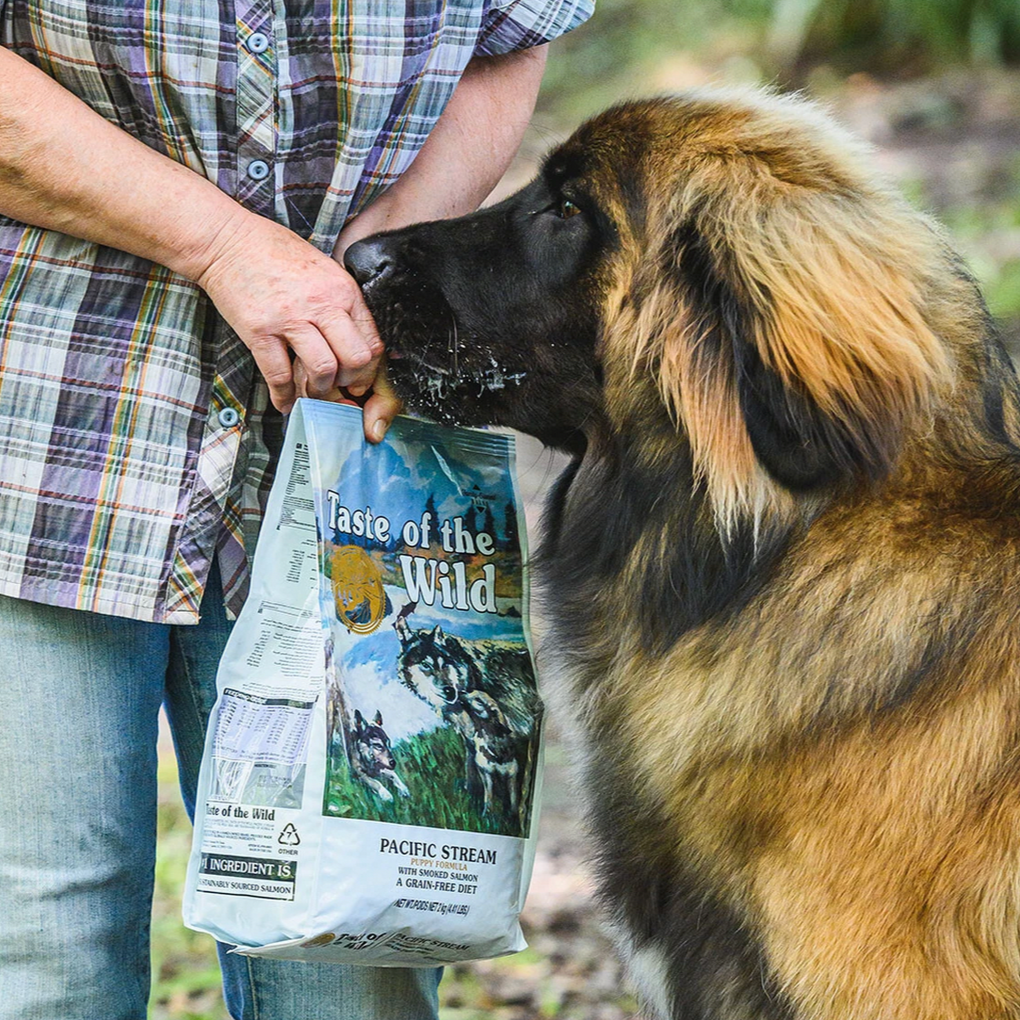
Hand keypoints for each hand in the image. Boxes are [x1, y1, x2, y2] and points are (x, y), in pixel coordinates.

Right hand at [195, 210, 390, 434]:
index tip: (358, 379)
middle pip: (355, 359)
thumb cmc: (274, 252)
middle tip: (338, 388)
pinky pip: (278, 375)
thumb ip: (340, 302)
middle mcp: (321, 304)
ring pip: (323, 370)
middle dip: (349, 381)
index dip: (368, 369)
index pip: (372, 341)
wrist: (225, 240)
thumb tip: (354, 339)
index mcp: (342, 290)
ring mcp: (290, 318)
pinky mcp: (260, 331)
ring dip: (319, 390)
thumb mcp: (323, 269)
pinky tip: (284, 403)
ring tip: (311, 392)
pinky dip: (284, 396)